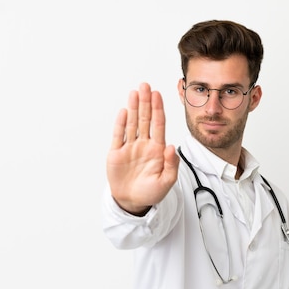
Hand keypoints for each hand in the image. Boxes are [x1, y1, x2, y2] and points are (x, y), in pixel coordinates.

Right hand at [106, 82, 179, 215]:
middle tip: (145, 85)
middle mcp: (144, 144)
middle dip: (145, 102)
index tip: (158, 95)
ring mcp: (130, 147)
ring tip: (134, 92)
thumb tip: (171, 146)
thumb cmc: (151, 193)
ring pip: (132, 123)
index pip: (158, 124)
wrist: (133, 202)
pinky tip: (123, 111)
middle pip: (145, 119)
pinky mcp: (117, 153)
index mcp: (157, 149)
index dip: (158, 109)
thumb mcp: (167, 182)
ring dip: (133, 107)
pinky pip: (119, 135)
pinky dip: (120, 123)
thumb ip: (171, 164)